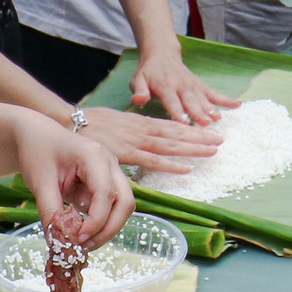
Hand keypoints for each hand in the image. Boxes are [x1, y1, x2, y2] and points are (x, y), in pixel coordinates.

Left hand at [11, 109, 133, 247]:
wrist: (38, 136)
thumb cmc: (39, 152)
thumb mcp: (40, 183)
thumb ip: (50, 212)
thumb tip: (58, 243)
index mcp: (95, 156)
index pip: (106, 194)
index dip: (96, 222)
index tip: (77, 240)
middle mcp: (110, 163)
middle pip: (125, 203)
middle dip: (108, 230)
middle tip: (84, 247)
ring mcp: (111, 172)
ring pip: (123, 207)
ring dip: (107, 228)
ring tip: (82, 243)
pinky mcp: (106, 183)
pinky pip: (113, 207)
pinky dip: (101, 223)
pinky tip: (82, 232)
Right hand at [78, 106, 225, 175]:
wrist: (69, 122)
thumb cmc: (91, 124)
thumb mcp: (117, 122)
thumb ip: (132, 130)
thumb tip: (142, 136)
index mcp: (141, 122)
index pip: (171, 125)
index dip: (191, 128)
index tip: (209, 129)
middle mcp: (142, 130)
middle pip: (176, 133)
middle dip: (199, 136)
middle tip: (221, 139)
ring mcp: (136, 141)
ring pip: (170, 145)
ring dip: (193, 148)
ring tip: (213, 150)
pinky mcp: (126, 153)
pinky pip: (152, 161)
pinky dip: (170, 165)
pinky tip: (187, 168)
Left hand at [130, 50, 238, 126]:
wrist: (162, 54)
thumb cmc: (148, 72)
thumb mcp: (137, 79)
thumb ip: (138, 90)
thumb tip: (139, 99)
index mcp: (164, 86)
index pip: (171, 101)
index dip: (177, 112)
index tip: (183, 123)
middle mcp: (181, 85)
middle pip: (190, 101)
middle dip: (198, 112)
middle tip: (205, 124)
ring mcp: (193, 85)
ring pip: (203, 98)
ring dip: (211, 108)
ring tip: (218, 119)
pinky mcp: (201, 86)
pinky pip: (214, 93)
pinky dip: (226, 99)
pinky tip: (237, 105)